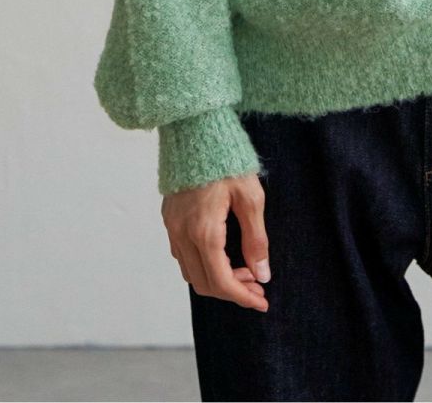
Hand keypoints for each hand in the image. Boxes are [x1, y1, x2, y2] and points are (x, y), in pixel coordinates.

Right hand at [162, 172, 271, 311]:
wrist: (196, 129)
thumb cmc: (227, 160)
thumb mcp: (251, 197)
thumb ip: (256, 239)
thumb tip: (262, 274)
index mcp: (204, 231)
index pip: (221, 282)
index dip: (243, 297)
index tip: (262, 302)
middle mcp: (182, 234)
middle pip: (204, 283)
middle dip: (232, 290)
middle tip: (257, 285)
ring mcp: (172, 227)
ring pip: (191, 272)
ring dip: (217, 279)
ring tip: (244, 270)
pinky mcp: (169, 218)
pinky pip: (182, 255)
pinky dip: (203, 264)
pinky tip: (223, 254)